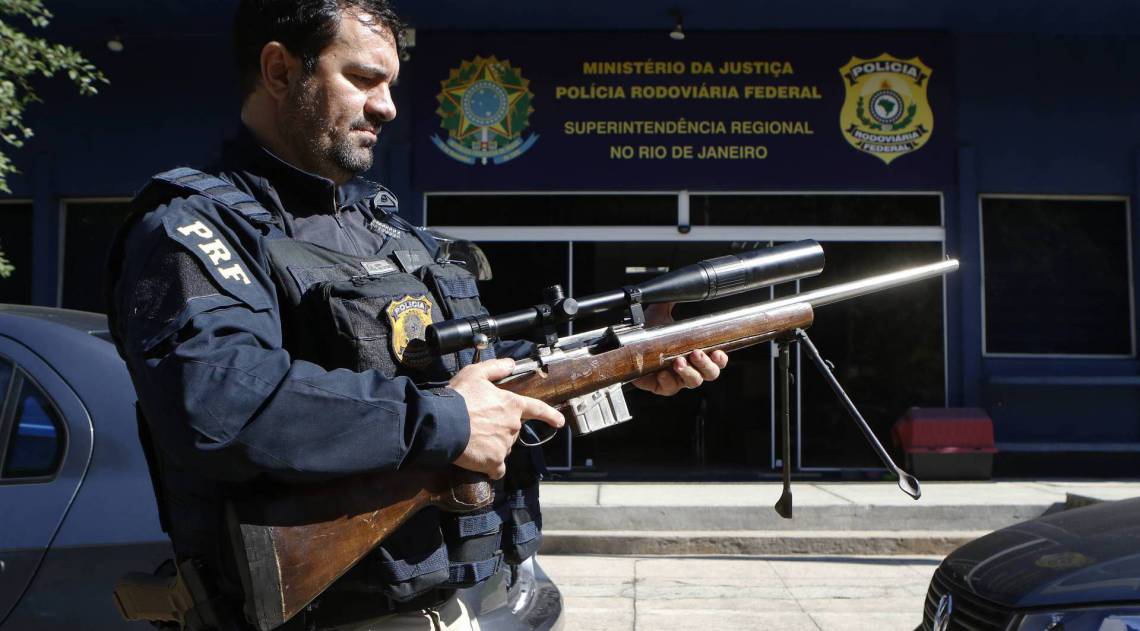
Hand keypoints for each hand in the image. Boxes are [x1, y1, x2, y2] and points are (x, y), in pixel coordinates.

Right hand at [448, 358, 563, 478]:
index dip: (550, 415)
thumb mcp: (475, 374)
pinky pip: (497, 469)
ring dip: (493, 446)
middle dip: (500, 429)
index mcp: (512, 405)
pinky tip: (480, 462)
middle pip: (512, 430)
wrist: (443, 424)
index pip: (538, 409)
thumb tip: (510, 364)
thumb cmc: (459, 398)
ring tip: (474, 439)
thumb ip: (495, 368)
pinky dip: (491, 467)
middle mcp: (513, 426)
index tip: (559, 422)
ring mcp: (505, 445)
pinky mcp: (494, 462)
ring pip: (504, 448)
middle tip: (479, 425)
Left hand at [631, 303, 729, 395]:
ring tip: (678, 361)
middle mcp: (691, 367)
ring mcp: (677, 378)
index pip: (717, 360)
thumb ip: (672, 300)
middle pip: (710, 374)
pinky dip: (667, 381)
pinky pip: (669, 388)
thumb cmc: (648, 331)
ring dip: (688, 372)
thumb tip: (681, 285)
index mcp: (697, 353)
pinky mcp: (661, 386)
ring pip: (693, 382)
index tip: (718, 352)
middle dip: (706, 365)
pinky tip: (662, 373)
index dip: (721, 358)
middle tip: (696, 353)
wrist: (626, 343)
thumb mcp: (661, 313)